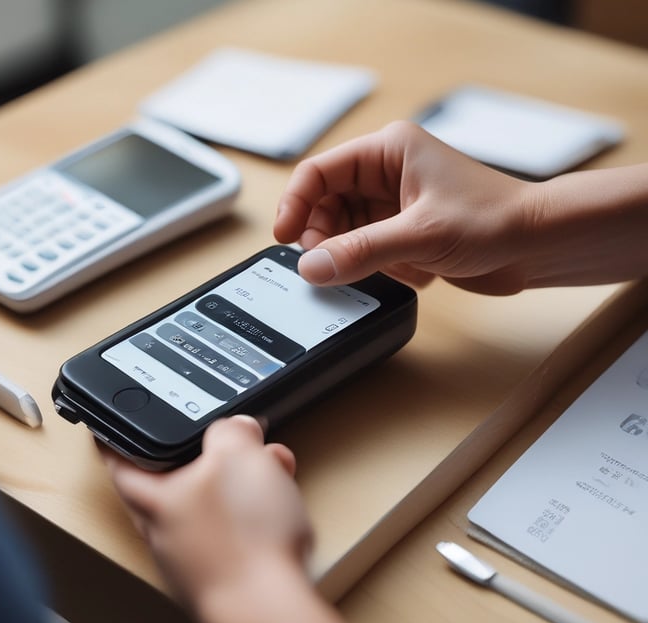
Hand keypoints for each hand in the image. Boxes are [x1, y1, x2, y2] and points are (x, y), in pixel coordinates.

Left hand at [101, 416, 311, 606]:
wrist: (268, 607)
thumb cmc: (242, 538)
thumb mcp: (238, 455)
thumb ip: (231, 432)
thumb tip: (236, 427)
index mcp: (155, 499)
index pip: (120, 463)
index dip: (115, 440)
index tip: (108, 427)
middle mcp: (165, 532)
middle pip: (171, 485)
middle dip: (203, 459)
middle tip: (225, 443)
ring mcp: (193, 559)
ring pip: (209, 506)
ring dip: (239, 484)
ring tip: (271, 473)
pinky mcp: (222, 576)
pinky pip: (231, 532)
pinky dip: (252, 514)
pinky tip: (277, 510)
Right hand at [274, 120, 536, 294]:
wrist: (536, 246)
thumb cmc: (495, 219)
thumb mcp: (420, 234)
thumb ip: (360, 251)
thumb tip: (311, 267)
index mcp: (387, 152)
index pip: (319, 172)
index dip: (295, 203)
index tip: (284, 237)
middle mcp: (386, 174)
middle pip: (326, 205)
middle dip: (325, 237)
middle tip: (328, 264)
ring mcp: (393, 206)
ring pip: (344, 233)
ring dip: (354, 256)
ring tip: (382, 268)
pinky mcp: (402, 233)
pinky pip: (366, 251)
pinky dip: (377, 267)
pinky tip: (411, 270)